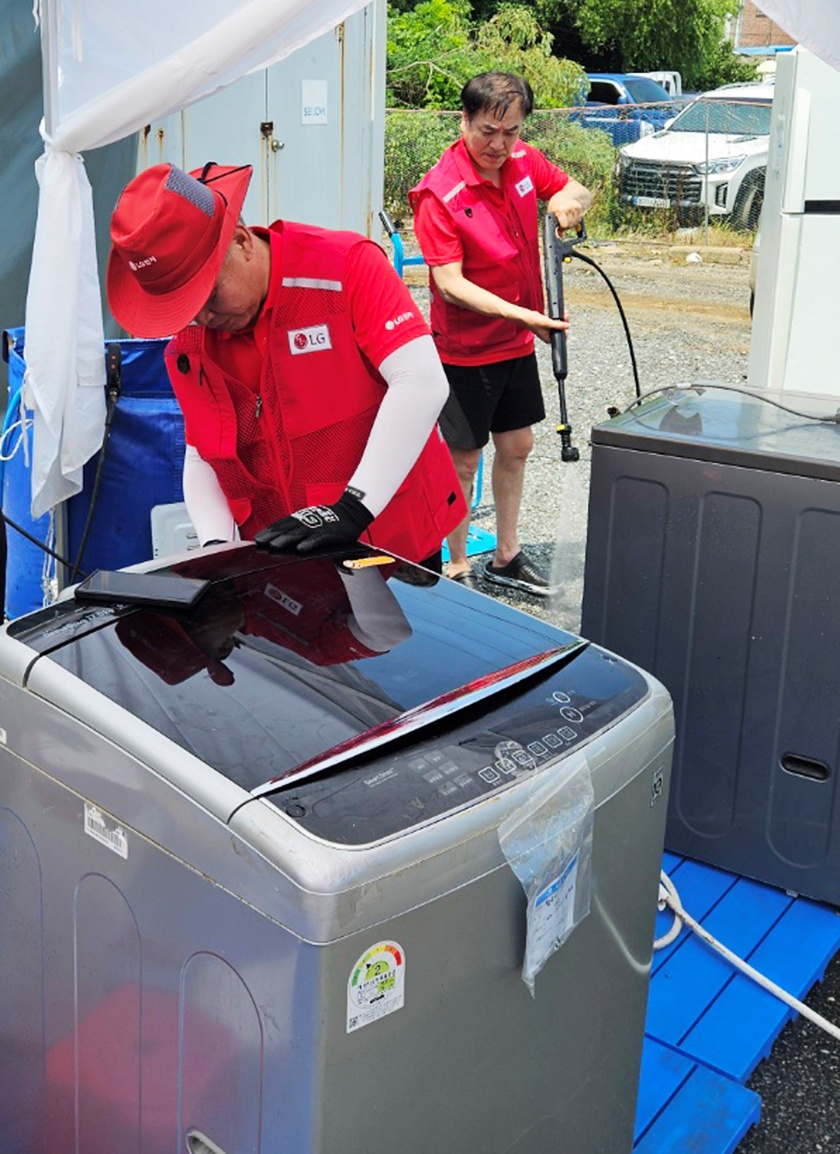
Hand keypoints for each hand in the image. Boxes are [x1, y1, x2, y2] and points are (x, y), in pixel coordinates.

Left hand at [254, 490, 373, 552]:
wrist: (351, 512)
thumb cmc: (330, 518)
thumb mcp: (311, 520)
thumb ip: (298, 528)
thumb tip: (282, 536)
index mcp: (302, 518)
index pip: (282, 524)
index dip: (269, 530)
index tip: (257, 538)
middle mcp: (307, 521)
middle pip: (287, 528)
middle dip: (272, 535)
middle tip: (260, 542)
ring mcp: (318, 526)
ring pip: (298, 533)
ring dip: (286, 539)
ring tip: (275, 545)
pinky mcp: (329, 533)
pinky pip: (317, 538)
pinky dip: (309, 543)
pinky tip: (301, 548)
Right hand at [517, 308, 569, 343]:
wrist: (525, 316)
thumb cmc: (533, 321)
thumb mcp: (548, 323)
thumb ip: (558, 325)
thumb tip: (567, 326)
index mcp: (549, 339)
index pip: (562, 336)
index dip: (565, 328)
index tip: (567, 321)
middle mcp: (549, 337)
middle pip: (561, 330)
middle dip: (564, 322)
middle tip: (565, 315)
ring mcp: (548, 331)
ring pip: (558, 326)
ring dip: (561, 319)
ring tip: (563, 314)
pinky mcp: (547, 326)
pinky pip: (555, 323)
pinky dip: (557, 318)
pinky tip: (559, 315)